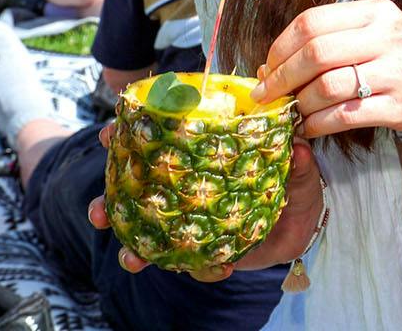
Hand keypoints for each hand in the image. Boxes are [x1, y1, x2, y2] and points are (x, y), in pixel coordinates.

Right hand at [87, 122, 323, 281]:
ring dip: (131, 247)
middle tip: (98, 211)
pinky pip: (189, 262)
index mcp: (199, 155)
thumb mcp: (299, 170)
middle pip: (134, 191)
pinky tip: (219, 268)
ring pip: (147, 233)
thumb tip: (298, 148)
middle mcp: (183, 187)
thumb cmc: (292, 184)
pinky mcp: (201, 249)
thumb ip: (298, 162)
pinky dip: (200, 269)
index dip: (129, 134)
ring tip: (133, 257)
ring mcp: (187, 219)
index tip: (112, 133)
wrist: (303, 226)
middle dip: (108, 200)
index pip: (158, 140)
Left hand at [253, 0, 401, 144]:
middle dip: (281, 77)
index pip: (314, 20)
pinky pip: (345, 117)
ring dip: (300, 104)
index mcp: (379, 13)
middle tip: (266, 94)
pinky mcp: (401, 107)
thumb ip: (339, 41)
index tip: (267, 66)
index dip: (281, 46)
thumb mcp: (386, 36)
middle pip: (316, 51)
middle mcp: (389, 38)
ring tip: (294, 112)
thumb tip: (277, 62)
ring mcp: (397, 73)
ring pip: (327, 86)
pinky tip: (312, 128)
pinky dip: (318, 125)